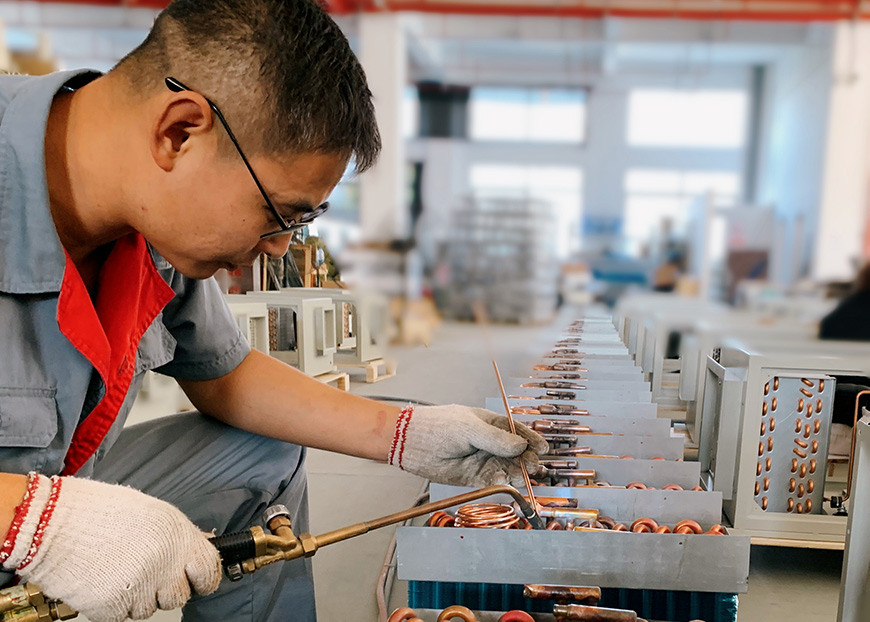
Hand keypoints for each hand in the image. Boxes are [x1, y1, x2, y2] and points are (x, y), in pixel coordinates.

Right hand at [0, 473, 220, 621]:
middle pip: (178, 596)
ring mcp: (139, 589)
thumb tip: (199, 550)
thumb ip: (179, 537)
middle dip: (165, 588)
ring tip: (117, 569)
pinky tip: (102, 580)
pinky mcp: (112, 608)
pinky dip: (112, 604)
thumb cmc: (100, 512)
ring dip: (136, 596)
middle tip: (145, 571)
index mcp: (178, 538)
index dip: (202, 578)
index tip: (196, 579)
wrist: (53, 523)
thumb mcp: (154, 514)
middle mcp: (164, 565)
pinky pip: (121, 616)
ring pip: (148, 609)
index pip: (209, 571)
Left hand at [387, 404, 548, 486]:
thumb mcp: (469, 428)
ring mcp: (481, 459)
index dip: (531, 440)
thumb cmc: (438, 426)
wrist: (411, 442)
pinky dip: (500, 483)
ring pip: (506, 468)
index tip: (544, 449)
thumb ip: (496, 439)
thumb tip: (521, 447)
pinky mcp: (473, 476)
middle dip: (527, 460)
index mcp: (490, 423)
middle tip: (533, 466)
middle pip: (515, 453)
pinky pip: (492, 480)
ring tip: (523, 477)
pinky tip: (504, 482)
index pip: (517, 432)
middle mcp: (488, 442)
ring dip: (516, 473)